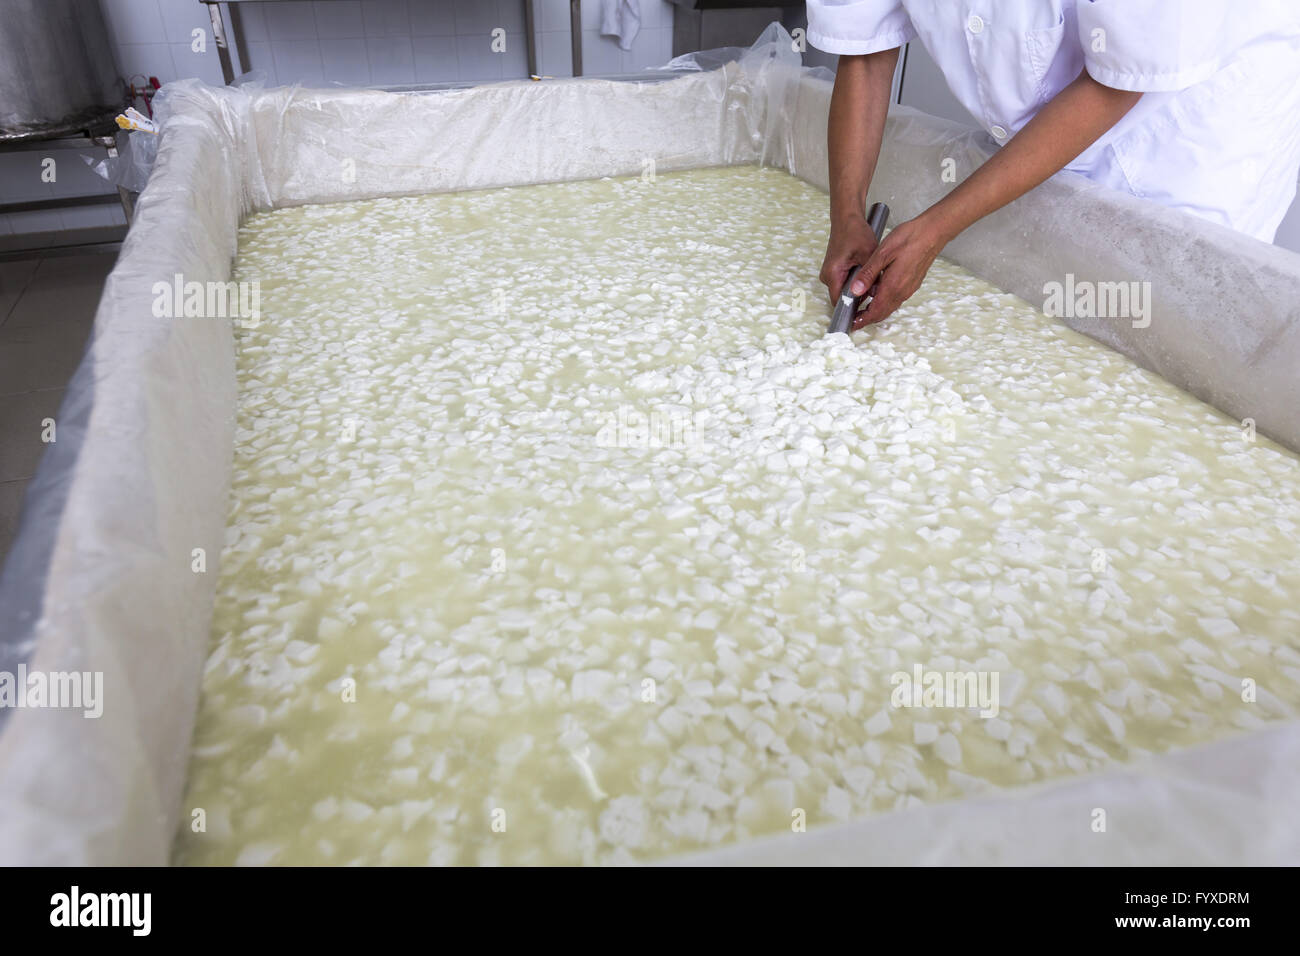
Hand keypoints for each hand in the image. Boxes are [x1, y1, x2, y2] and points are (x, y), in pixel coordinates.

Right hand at [819, 215, 879, 303]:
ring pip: (844, 290)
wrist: (846, 218)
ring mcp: (829, 274)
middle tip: (874, 291)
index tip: (865, 312)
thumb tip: (877, 294)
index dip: (853, 309)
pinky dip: (855, 282)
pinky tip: (864, 274)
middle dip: (858, 297)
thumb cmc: (855, 232)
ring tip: (870, 279)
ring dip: (857, 289)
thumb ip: (872, 276)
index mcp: (832, 274)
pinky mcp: (834, 270)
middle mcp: (827, 276)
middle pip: (842, 298)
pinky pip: (844, 283)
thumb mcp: (868, 254)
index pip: (840, 303)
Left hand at [851, 213, 948, 328]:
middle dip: (867, 319)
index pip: (875, 312)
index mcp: (893, 286)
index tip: (852, 324)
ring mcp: (909, 289)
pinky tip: (878, 295)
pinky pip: (897, 299)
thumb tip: (855, 290)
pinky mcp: (913, 283)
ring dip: (876, 311)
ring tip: (863, 308)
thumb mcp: (882, 253)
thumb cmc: (909, 239)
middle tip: (854, 319)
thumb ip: (868, 274)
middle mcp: (902, 292)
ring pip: (890, 307)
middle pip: (883, 313)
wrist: (933, 232)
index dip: (862, 320)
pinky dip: (885, 303)